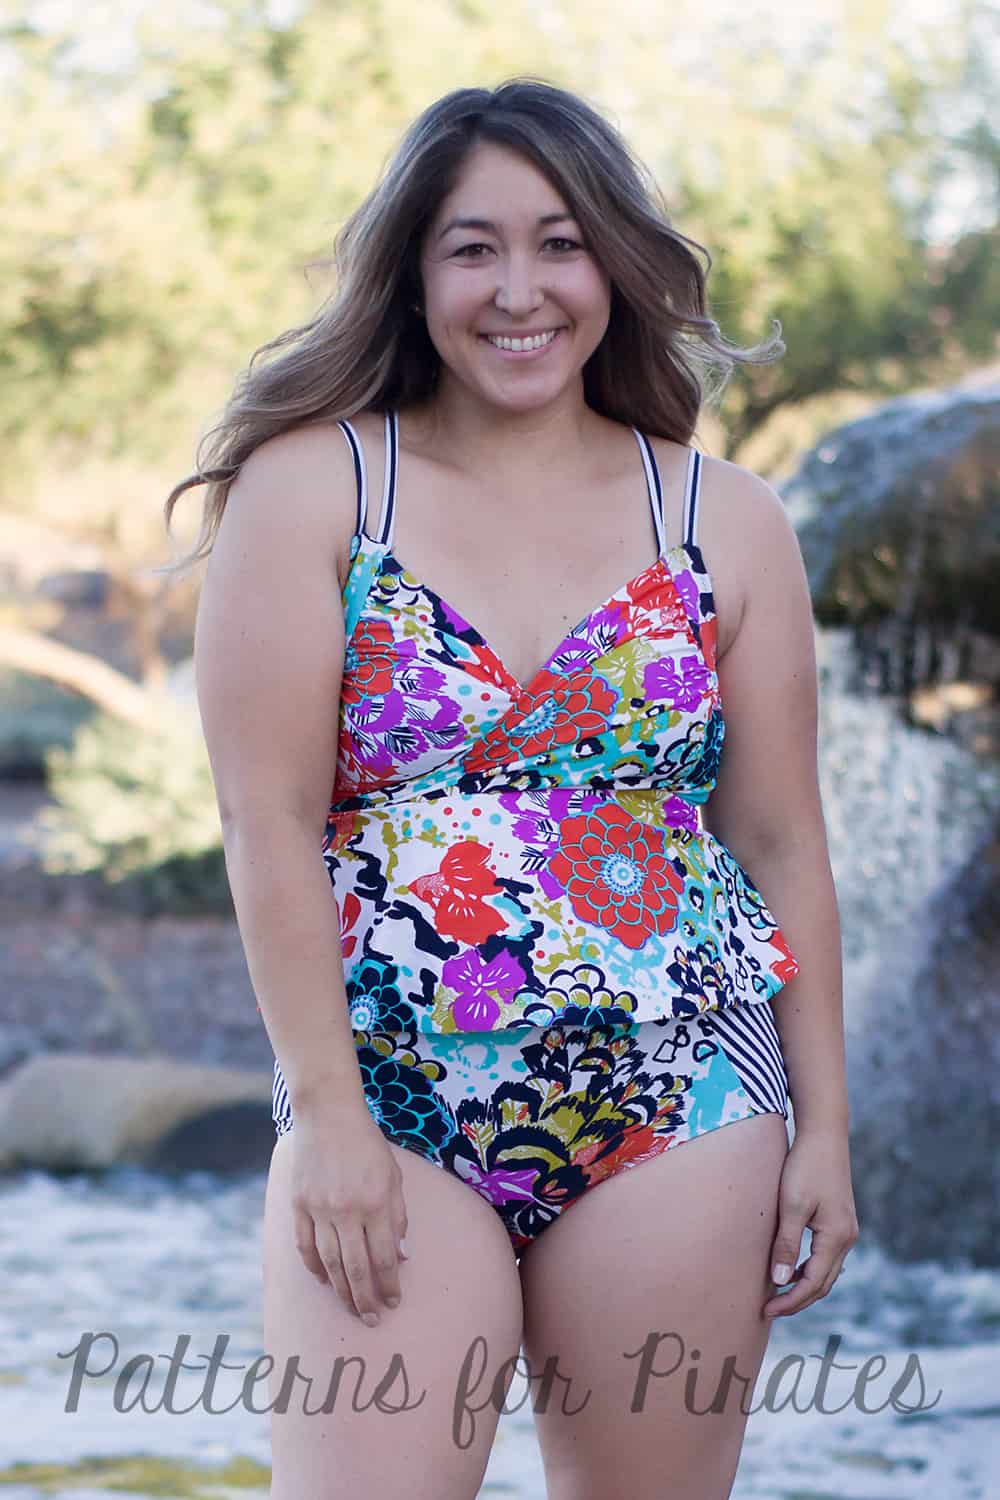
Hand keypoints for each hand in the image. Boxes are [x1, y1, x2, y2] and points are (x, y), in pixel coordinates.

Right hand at [289, 1101, 408, 1327]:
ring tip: (351, 1309)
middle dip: (366, 1300)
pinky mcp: (299, 1204)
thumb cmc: (367, 1144)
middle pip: (357, 1269)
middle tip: (373, 1319)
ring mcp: (320, 1209)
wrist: (328, 1114)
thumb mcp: (394, 1176)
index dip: (390, 1285)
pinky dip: (314, 1267)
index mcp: (377, 1203)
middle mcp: (348, 1210)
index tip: (394, 1301)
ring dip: (342, 1291)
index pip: (384, 1258)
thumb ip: (398, 1216)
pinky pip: (305, 1246)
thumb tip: (400, 1256)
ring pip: (330, 1263)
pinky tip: (324, 1280)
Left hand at [762, 1127, 858, 1319]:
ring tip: (778, 1295)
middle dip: (798, 1300)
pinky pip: (825, 1256)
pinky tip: (791, 1269)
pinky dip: (809, 1269)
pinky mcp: (840, 1221)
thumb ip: (786, 1244)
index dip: (791, 1302)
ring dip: (804, 1286)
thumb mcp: (791, 1205)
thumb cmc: (805, 1166)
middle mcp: (847, 1238)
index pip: (814, 1284)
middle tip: (769, 1310)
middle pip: (823, 1283)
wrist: (824, 1135)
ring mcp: (846, 1230)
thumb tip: (780, 1282)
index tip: (767, 1311)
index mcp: (837, 1238)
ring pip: (826, 1271)